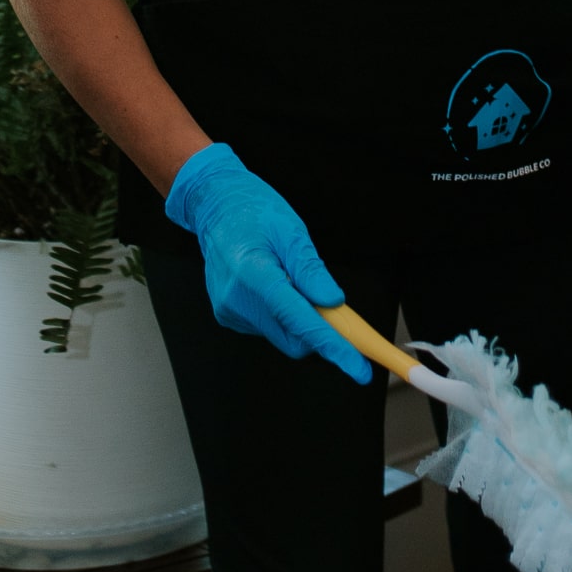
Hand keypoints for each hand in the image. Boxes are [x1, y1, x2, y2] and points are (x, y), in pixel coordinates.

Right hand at [164, 143, 369, 381]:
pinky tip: (274, 284)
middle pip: (292, 339)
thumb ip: (312, 271)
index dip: (334, 347)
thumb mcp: (292, 232)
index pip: (301, 322)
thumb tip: (333, 302)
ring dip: (298, 318)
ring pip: (281, 334)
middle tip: (331, 305)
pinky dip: (281, 314)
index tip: (357, 366)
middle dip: (319, 331)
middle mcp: (238, 300)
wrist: (215, 206)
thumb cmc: (252, 211)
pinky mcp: (228, 315)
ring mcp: (229, 311)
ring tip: (292, 280)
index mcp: (255, 276)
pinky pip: (266, 326)